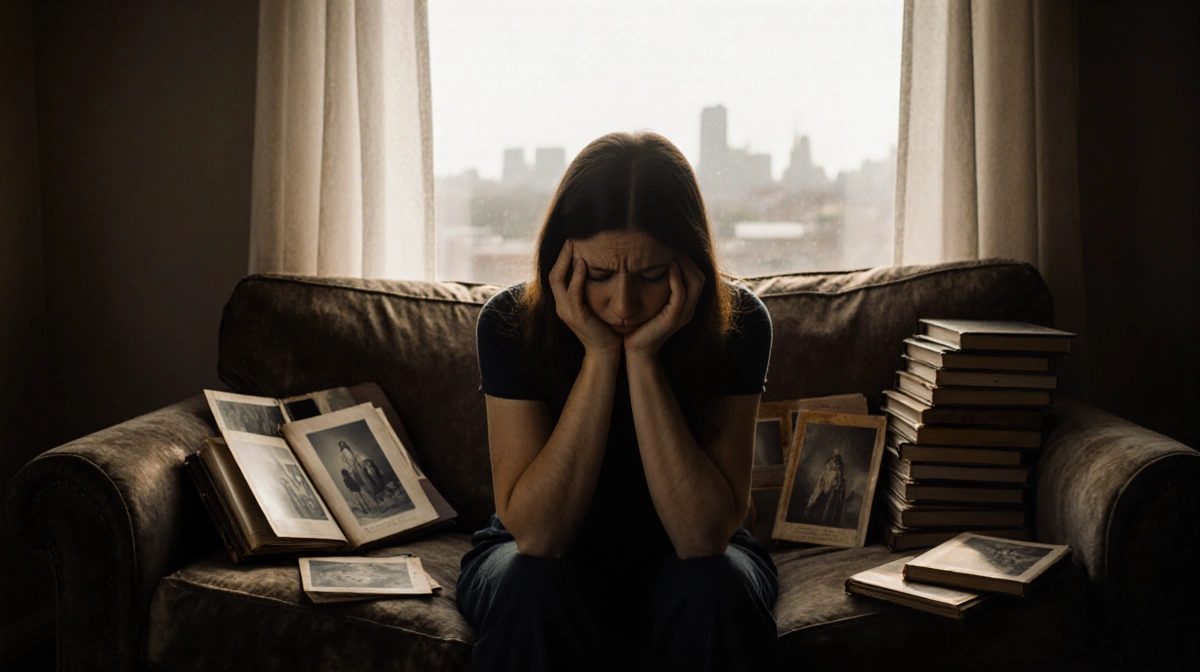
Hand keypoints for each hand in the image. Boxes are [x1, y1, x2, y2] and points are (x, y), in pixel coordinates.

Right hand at [548, 239, 622, 355]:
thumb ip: (592, 289)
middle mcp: (561, 305)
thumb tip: (601, 269)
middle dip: (561, 255)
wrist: (606, 351)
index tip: (572, 242)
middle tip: (571, 238)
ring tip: (574, 245)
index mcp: (564, 302)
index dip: (562, 258)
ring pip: (558, 281)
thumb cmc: (605, 327)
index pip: (557, 275)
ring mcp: (565, 311)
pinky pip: (573, 293)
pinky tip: (583, 264)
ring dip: (566, 261)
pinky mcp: (575, 316)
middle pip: (553, 274)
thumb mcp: (596, 304)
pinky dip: (576, 277)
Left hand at [624, 253, 705, 357]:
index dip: (689, 261)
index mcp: (687, 305)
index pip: (698, 277)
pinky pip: (680, 294)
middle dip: (688, 260)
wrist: (636, 349)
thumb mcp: (651, 302)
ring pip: (695, 283)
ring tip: (671, 252)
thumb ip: (657, 287)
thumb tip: (650, 265)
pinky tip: (668, 266)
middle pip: (700, 277)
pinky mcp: (673, 319)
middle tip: (673, 246)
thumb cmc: (640, 325)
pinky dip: (676, 278)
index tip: (674, 247)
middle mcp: (689, 309)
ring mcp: (684, 314)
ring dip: (684, 265)